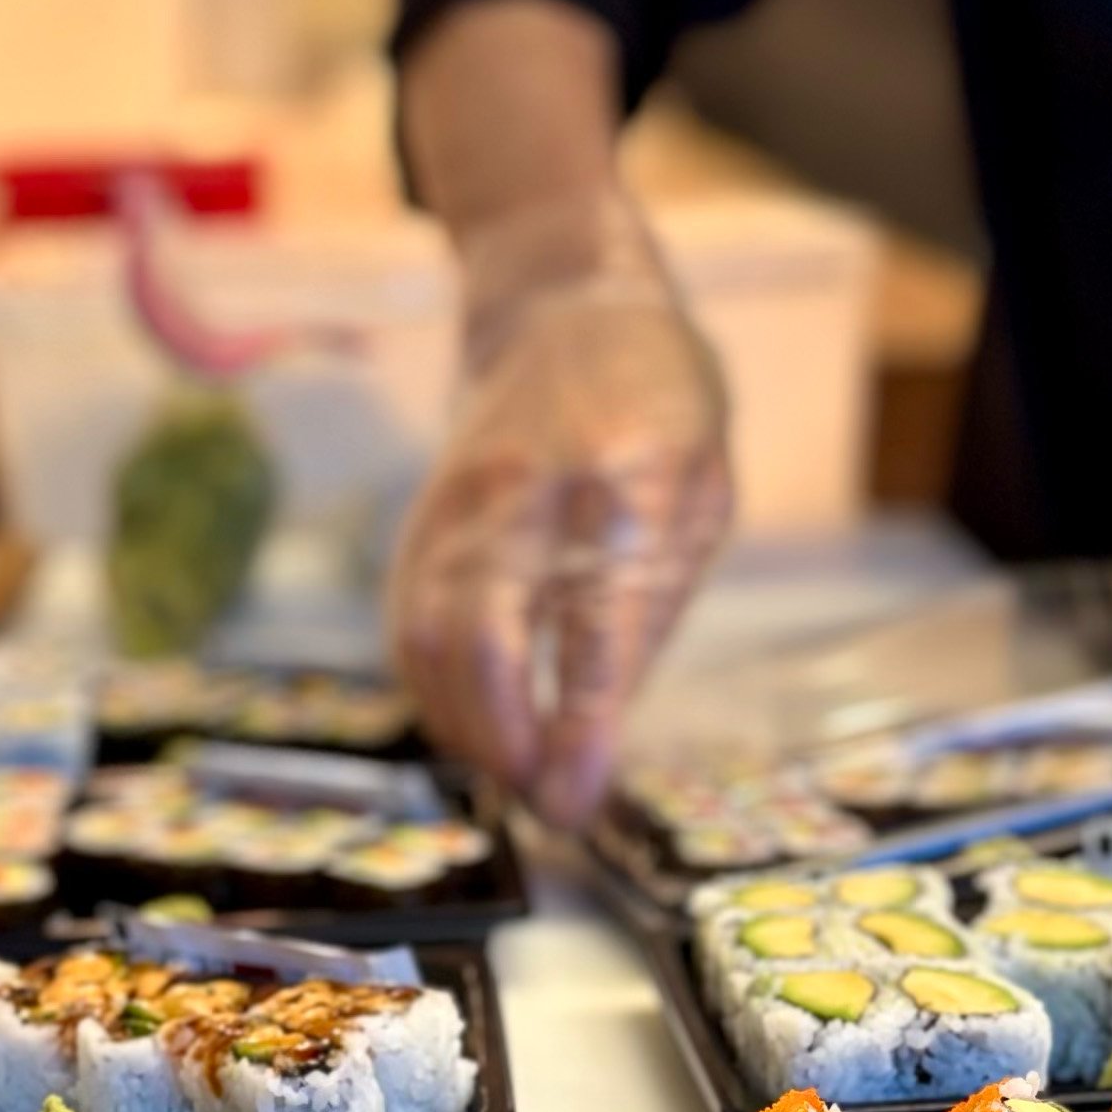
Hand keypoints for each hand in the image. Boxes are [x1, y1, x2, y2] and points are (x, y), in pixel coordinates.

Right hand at [391, 195, 732, 827]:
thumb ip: (654, 609)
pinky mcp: (421, 523)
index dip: (578, 725)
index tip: (572, 802)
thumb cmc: (662, 412)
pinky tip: (477, 723)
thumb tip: (595, 741)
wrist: (566, 309)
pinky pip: (408, 628)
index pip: (596, 624)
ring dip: (464, 729)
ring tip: (518, 771)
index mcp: (628, 480)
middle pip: (480, 637)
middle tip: (544, 798)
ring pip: (427, 642)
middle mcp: (527, 491)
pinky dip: (435, 695)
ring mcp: (460, 504)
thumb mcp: (704, 497)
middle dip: (502, 741)